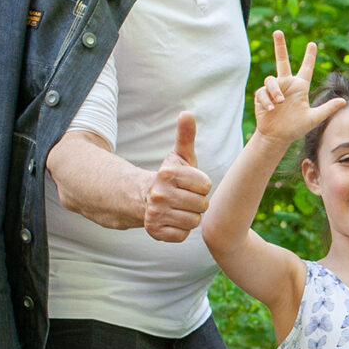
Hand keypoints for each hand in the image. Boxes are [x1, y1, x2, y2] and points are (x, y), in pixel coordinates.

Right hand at [143, 111, 212, 241]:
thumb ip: (185, 136)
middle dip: (197, 202)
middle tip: (185, 198)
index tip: (191, 184)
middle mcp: (159, 194)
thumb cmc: (171, 177)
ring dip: (190, 216)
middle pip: (201, 205)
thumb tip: (187, 113)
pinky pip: (182, 235)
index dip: (201, 186)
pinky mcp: (154, 232)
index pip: (205, 185)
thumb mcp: (179, 157)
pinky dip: (180, 230)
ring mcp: (155, 214)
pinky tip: (172, 220)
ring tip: (179, 208)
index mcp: (167, 174)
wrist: (143, 198)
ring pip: (193, 221)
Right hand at [253, 30, 345, 144]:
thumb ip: (327, 109)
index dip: (309, 56)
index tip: (313, 44)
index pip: (305, 68)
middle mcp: (287, 84)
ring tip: (279, 104)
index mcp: (300, 87)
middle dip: (279, 46)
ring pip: (271, 80)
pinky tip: (270, 109)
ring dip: (275, 91)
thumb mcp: (313, 118)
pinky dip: (267, 100)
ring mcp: (274, 89)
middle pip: (282, 61)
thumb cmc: (296, 128)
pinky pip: (262, 92)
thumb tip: (343, 101)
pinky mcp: (262, 95)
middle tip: (278, 31)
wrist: (277, 136)